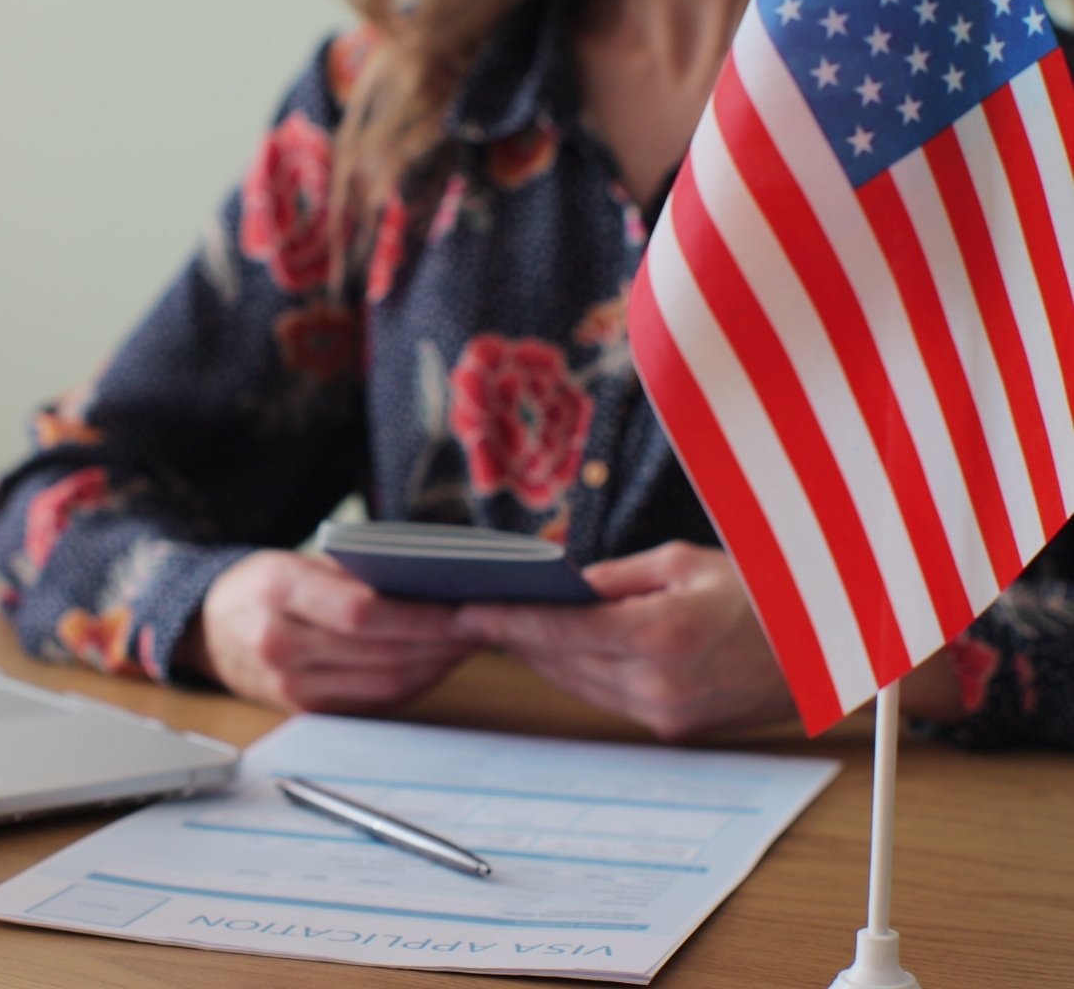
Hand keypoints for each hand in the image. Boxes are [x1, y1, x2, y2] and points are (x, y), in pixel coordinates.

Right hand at [177, 550, 473, 713]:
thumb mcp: (296, 560)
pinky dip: (414, 682)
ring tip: (469, 642)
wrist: (209, 632)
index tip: (463, 607)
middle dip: (440, 642)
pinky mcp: (307, 712)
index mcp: (277, 593)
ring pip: (384, 683)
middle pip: (380, 653)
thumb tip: (431, 581)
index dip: (418, 615)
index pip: (361, 612)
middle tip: (484, 624)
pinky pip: (374, 701)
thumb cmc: (263, 585)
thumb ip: (355, 571)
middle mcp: (280, 645)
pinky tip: (438, 662)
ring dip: (436, 665)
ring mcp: (291, 687)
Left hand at [453, 541, 795, 739]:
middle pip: (561, 662)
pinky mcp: (673, 729)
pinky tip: (558, 651)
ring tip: (507, 629)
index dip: (507, 621)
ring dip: (541, 659)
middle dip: (515, 638)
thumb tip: (566, 588)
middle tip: (475, 612)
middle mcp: (659, 684)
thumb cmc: (764, 594)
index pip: (562, 631)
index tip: (466, 611)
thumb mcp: (687, 563)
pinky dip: (578, 674)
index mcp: (662, 634)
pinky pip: (606, 699)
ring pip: (577, 686)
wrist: (826, 654)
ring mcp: (666, 714)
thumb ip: (618, 578)